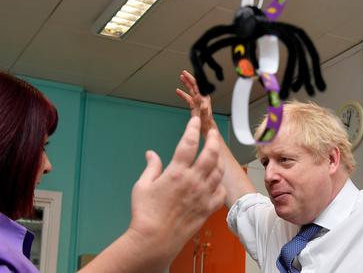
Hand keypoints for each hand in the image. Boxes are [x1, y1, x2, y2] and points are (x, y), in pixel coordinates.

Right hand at [127, 117, 224, 256]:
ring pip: (218, 171)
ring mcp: (203, 195)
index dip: (193, 128)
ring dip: (218, 159)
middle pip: (210, 153)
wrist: (154, 240)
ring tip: (216, 154)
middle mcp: (193, 181)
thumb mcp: (142, 186)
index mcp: (176, 172)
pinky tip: (216, 180)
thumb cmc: (145, 214)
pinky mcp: (207, 208)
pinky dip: (219, 183)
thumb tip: (151, 154)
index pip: (188, 143)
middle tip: (212, 133)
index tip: (195, 121)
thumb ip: (151, 167)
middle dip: (213, 139)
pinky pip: (220, 192)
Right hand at [176, 70, 215, 136]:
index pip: (197, 86)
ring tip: (181, 78)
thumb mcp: (205, 116)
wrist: (208, 130)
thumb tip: (200, 99)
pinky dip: (183, 94)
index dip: (192, 79)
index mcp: (203, 99)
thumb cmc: (207, 124)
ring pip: (191, 91)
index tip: (186, 74)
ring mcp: (198, 102)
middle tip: (183, 73)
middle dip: (189, 79)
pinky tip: (178, 91)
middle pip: (195, 86)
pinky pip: (188, 98)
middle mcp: (201, 99)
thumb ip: (203, 108)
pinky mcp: (194, 107)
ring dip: (186, 84)